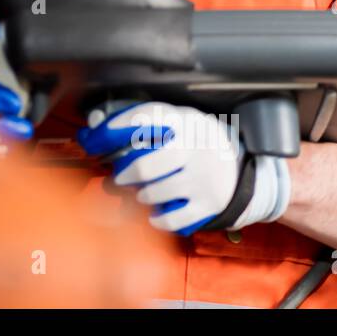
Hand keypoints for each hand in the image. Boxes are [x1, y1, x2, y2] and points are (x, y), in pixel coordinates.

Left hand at [77, 101, 290, 235]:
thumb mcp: (178, 121)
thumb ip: (142, 120)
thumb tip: (94, 125)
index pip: (146, 117)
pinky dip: (156, 218)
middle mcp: (195, 149)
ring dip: (140, 195)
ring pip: (154, 193)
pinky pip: (171, 218)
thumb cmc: (196, 143)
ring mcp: (203, 179)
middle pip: (146, 166)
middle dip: (125, 174)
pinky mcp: (209, 205)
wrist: (242, 169)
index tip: (98, 135)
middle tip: (120, 176)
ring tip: (141, 191)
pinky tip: (154, 211)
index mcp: (185, 122)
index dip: (117, 125)